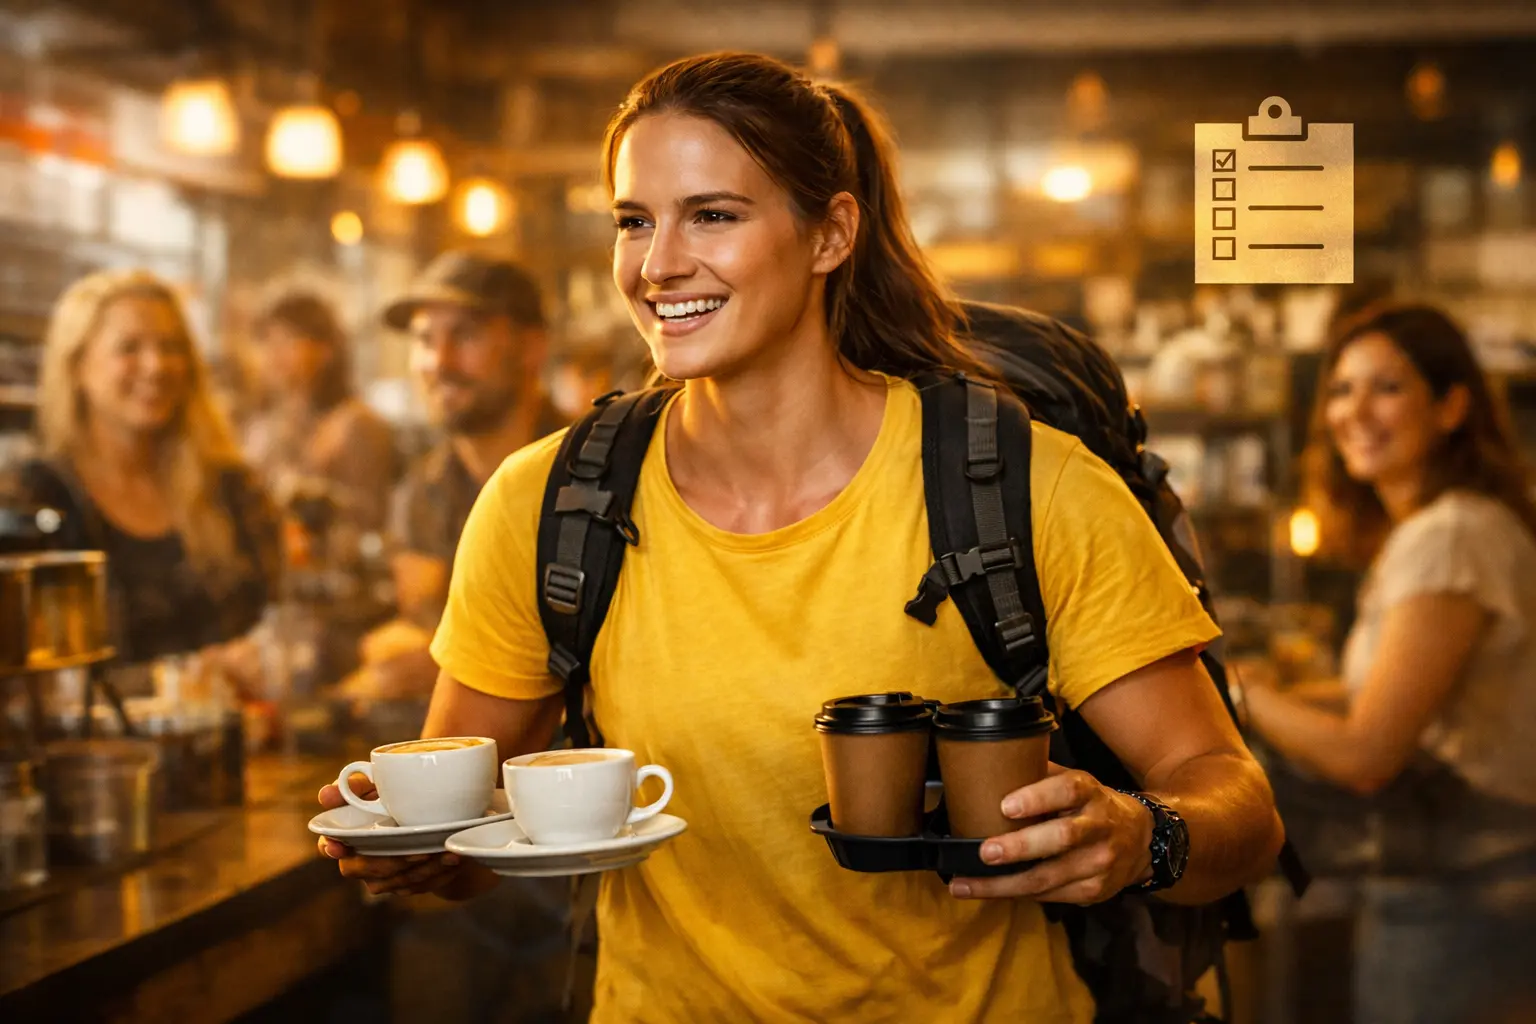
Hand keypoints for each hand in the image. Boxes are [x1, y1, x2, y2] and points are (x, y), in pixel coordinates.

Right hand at [316, 774, 464, 896]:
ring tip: (447, 853)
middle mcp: (360, 860)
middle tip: (422, 851)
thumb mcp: (379, 783)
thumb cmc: (395, 795)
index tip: (339, 848)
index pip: (329, 844)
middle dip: (394, 862)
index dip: (332, 847)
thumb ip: (356, 786)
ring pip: (397, 882)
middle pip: (367, 870)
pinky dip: (438, 875)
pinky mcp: (405, 886)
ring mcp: (383, 877)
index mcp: (348, 834)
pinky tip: (454, 861)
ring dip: (424, 870)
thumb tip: (326, 794)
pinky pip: (419, 887)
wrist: (432, 817)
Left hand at [949, 764, 1153, 904]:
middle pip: (1061, 838)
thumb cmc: (1090, 805)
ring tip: (966, 884)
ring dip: (1004, 884)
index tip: (1005, 806)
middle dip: (1020, 847)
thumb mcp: (1073, 782)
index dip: (1037, 798)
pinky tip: (989, 892)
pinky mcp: (1094, 891)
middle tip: (984, 852)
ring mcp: (1099, 863)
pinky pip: (1049, 896)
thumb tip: (988, 767)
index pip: (1067, 790)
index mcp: (1089, 792)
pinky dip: (1016, 895)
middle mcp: (1098, 827)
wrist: (1141, 839)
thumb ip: (1037, 776)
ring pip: (1049, 877)